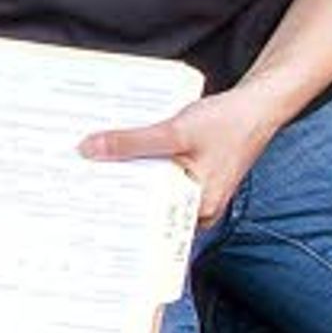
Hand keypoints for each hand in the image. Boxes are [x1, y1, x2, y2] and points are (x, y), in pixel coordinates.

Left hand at [80, 87, 288, 223]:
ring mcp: (195, 193)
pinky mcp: (192, 176)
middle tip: (74, 194)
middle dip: (115, 199)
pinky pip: (159, 177)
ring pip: (150, 191)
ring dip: (125, 179)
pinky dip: (140, 167)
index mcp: (199, 210)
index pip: (151, 227)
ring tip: (87, 175)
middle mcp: (197, 209)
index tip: (84, 219)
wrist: (257, 105)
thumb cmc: (227, 122)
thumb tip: (89, 150)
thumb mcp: (174, 132)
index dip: (118, 224)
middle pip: (146, 209)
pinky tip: (116, 158)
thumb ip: (132, 142)